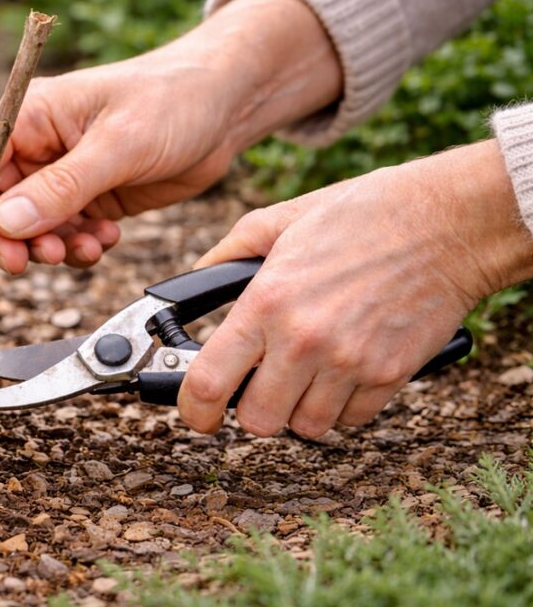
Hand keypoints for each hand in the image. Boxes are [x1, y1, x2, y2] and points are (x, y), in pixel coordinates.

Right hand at [0, 0, 341, 273]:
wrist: (227, 105)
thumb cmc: (173, 99)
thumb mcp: (118, 143)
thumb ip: (62, 187)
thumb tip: (6, 224)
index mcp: (29, 116)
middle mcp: (38, 147)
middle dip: (10, 239)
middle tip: (32, 262)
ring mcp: (64, 176)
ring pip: (31, 228)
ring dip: (49, 248)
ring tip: (82, 249)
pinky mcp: (91, 199)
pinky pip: (66, 234)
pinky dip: (79, 247)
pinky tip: (106, 239)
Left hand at [179, 140, 532, 437]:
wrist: (447, 222)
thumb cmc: (363, 214)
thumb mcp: (281, 220)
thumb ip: (229, 252)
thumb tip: (196, 276)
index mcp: (267, 302)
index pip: (209, 382)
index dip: (194, 409)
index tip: (196, 413)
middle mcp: (304, 340)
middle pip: (256, 421)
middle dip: (251, 409)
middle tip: (259, 385)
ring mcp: (349, 363)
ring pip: (305, 427)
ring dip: (298, 408)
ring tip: (305, 372)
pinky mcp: (389, 376)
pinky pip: (351, 420)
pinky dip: (342, 405)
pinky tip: (343, 370)